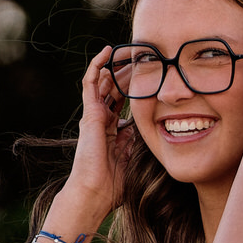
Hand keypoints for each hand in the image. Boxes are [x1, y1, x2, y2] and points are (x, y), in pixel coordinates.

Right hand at [62, 44, 138, 220]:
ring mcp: (94, 116)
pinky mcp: (89, 114)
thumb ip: (139, 143)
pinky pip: (91, 83)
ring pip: (104, 82)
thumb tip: (153, 130)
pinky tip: (108, 52)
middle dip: (126, 73)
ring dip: (115, 65)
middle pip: (114, 89)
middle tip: (140, 57)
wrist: (95, 193)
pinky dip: (97, 66)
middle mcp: (101, 121)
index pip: (123, 102)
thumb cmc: (113, 185)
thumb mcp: (134, 160)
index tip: (148, 75)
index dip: (134, 87)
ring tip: (126, 49)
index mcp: (112, 131)